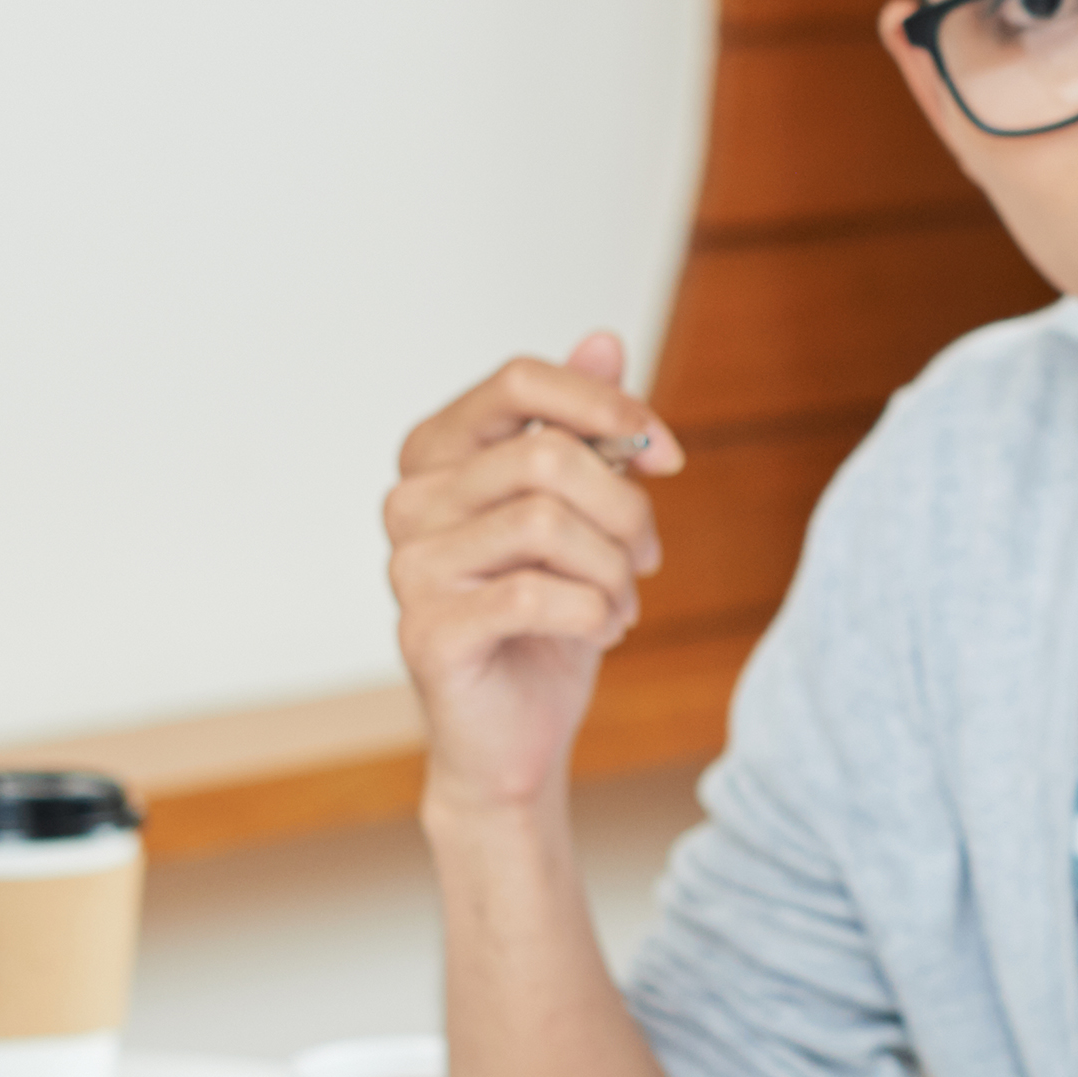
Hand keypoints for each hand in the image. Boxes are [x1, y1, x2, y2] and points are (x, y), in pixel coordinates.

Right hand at [385, 337, 686, 814]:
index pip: (520, 381)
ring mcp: (408, 566)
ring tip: (619, 601)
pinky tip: (598, 630)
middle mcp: (408, 500)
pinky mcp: (426, 633)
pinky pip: (539, 596)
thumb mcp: (583, 513)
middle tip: (646, 559)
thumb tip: (604, 339)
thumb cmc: (550, 618)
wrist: (518, 737)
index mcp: (438, 453)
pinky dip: (594, 614)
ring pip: (549, 524)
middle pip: (548, 456)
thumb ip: (584, 427)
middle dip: (627, 510)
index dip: (610, 407)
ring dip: (614, 570)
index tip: (670, 457)